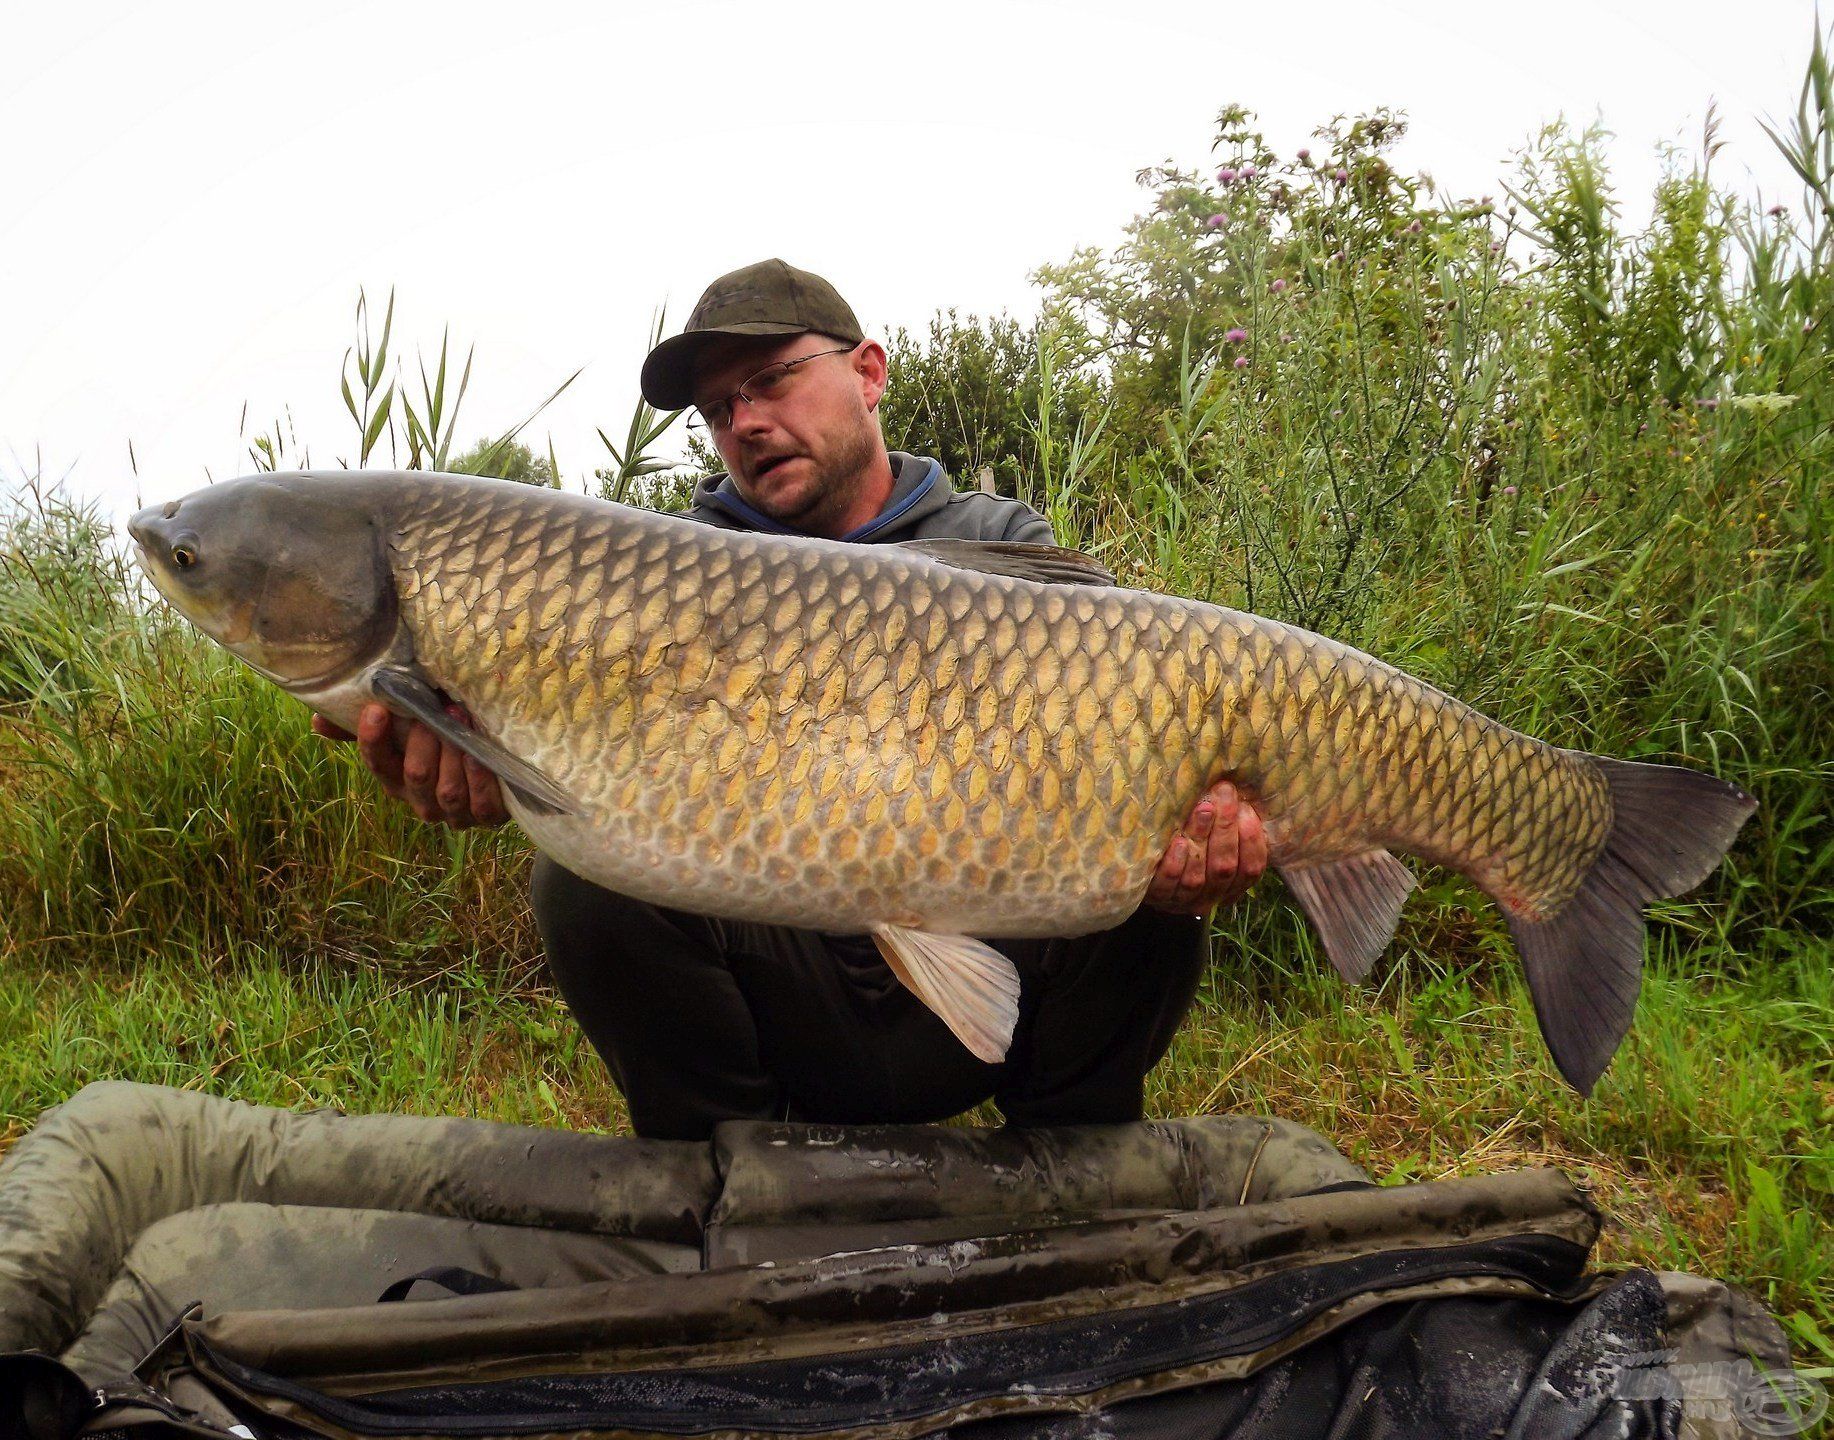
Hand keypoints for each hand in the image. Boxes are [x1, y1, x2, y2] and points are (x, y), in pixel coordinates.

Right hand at [312, 703, 507, 828]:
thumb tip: (318, 722)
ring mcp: (454, 813)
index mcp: (395, 778)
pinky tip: (480, 757)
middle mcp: (420, 801)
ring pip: (447, 791)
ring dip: (455, 754)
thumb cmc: (442, 738)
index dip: (374, 739)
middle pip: (416, 775)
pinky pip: (481, 806)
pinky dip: (481, 780)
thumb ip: (367, 722)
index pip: (377, 763)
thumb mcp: (408, 725)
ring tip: (463, 722)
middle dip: (427, 741)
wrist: (496, 758)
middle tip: (440, 711)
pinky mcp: (485, 817)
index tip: (377, 710)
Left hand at [1142, 780, 1267, 916]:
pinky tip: (1178, 841)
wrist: (1145, 873)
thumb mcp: (1212, 838)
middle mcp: (1211, 895)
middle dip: (1227, 828)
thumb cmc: (1188, 846)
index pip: (1251, 868)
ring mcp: (1183, 899)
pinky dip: (1176, 863)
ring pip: (1197, 876)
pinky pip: (1168, 884)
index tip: (1246, 808)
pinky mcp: (1157, 897)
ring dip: (1202, 838)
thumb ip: (1228, 823)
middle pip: (1225, 868)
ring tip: (1203, 809)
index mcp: (1231, 883)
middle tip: (1225, 793)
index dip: (1252, 840)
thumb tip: (1235, 787)